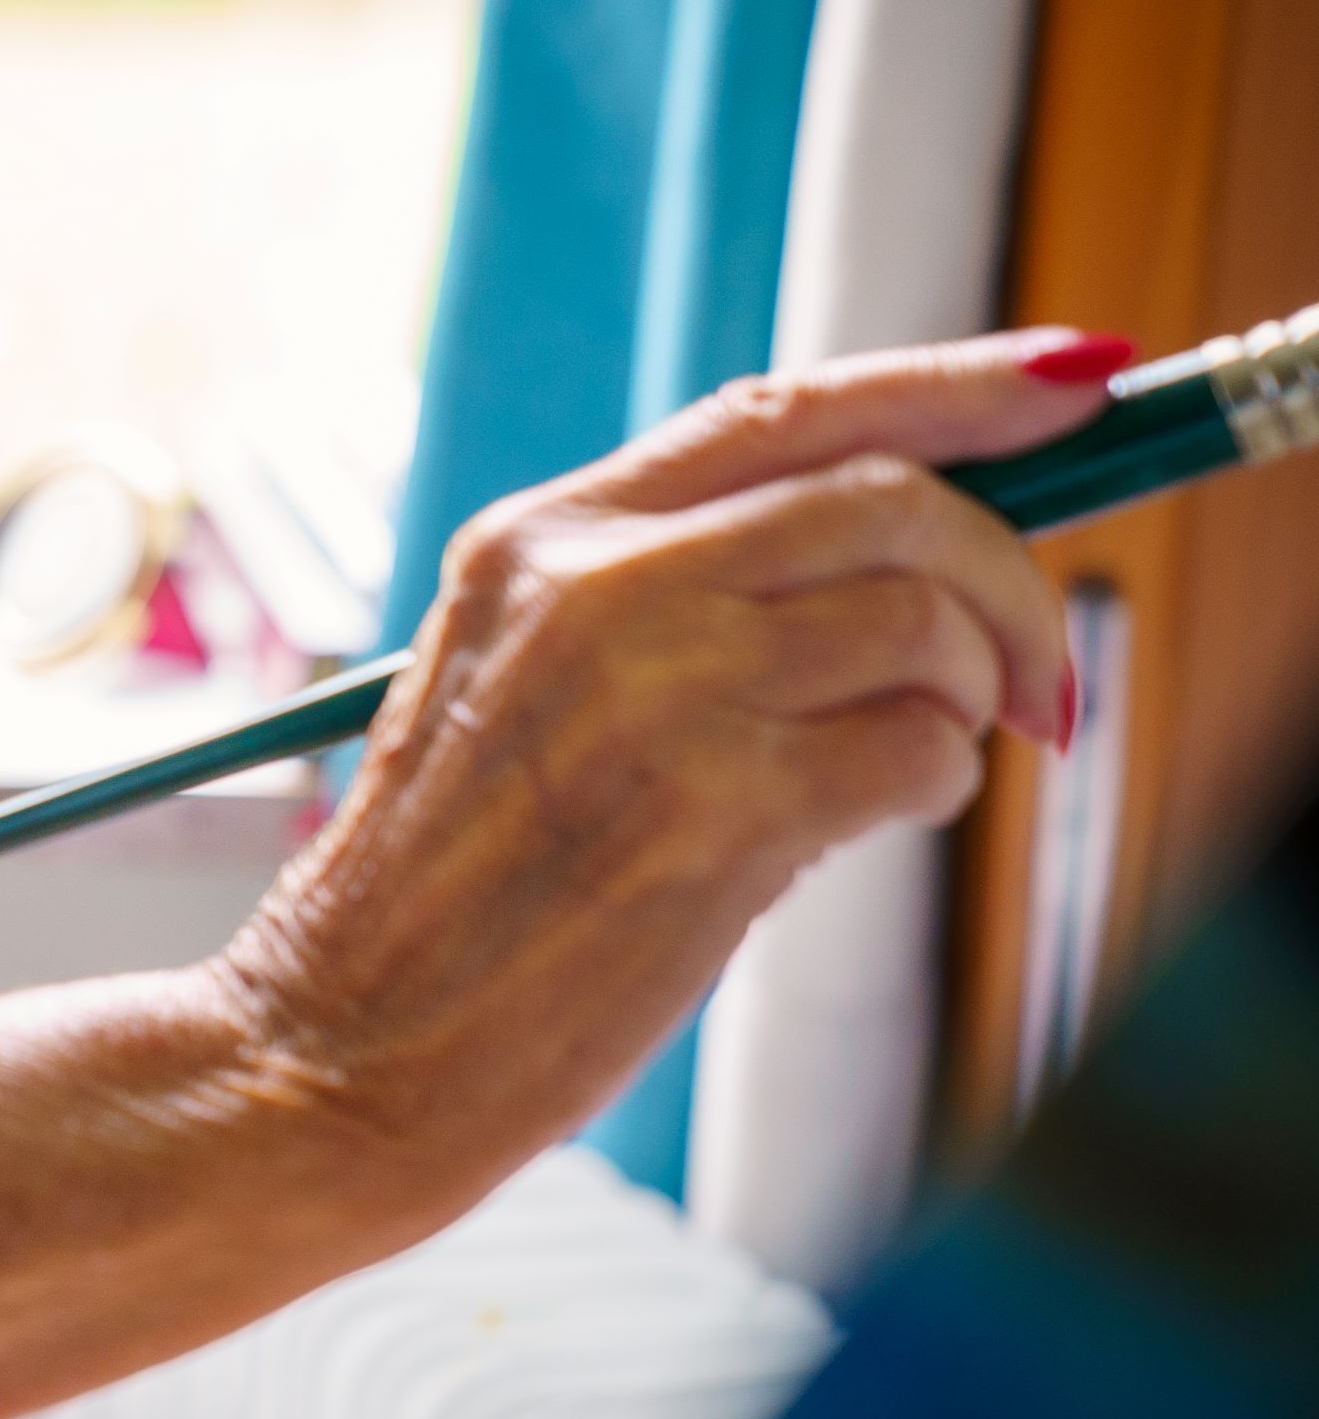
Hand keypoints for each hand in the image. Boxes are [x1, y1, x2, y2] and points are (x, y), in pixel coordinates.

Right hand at [0, 329, 1116, 1418]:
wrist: (340, 1041)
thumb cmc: (452, 891)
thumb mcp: (521, 687)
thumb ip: (673, 600)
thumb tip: (912, 551)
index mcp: (533, 538)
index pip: (781, 409)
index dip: (952, 384)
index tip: (1077, 377)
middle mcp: (585, 586)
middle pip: (887, 498)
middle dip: (1011, 574)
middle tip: (1036, 675)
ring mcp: (643, 691)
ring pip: (919, 619)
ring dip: (971, 696)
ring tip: (920, 764)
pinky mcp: (703, 811)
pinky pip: (914, 752)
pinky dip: (933, 788)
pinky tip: (857, 829)